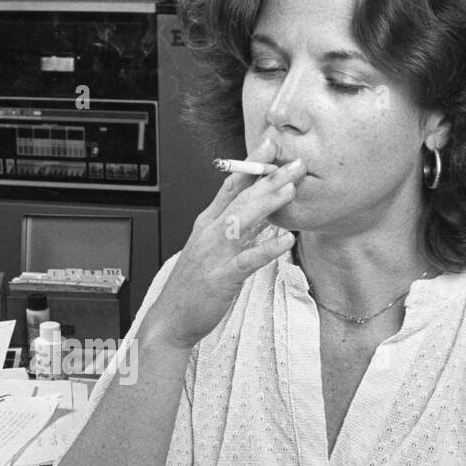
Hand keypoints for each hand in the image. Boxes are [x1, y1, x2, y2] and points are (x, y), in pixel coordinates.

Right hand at [143, 137, 303, 350]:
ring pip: (243, 221)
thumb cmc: (192, 288)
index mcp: (206, 225)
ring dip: (268, 203)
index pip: (230, 186)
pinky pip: (248, 260)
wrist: (171, 320)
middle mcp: (209, 234)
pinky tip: (287, 241)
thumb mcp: (208, 250)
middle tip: (294, 162)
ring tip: (291, 188)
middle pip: (241, 198)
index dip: (250, 164)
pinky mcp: (222, 277)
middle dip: (269, 178)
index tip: (270, 145)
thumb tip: (258, 215)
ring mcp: (215, 255)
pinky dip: (268, 250)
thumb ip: (230, 230)